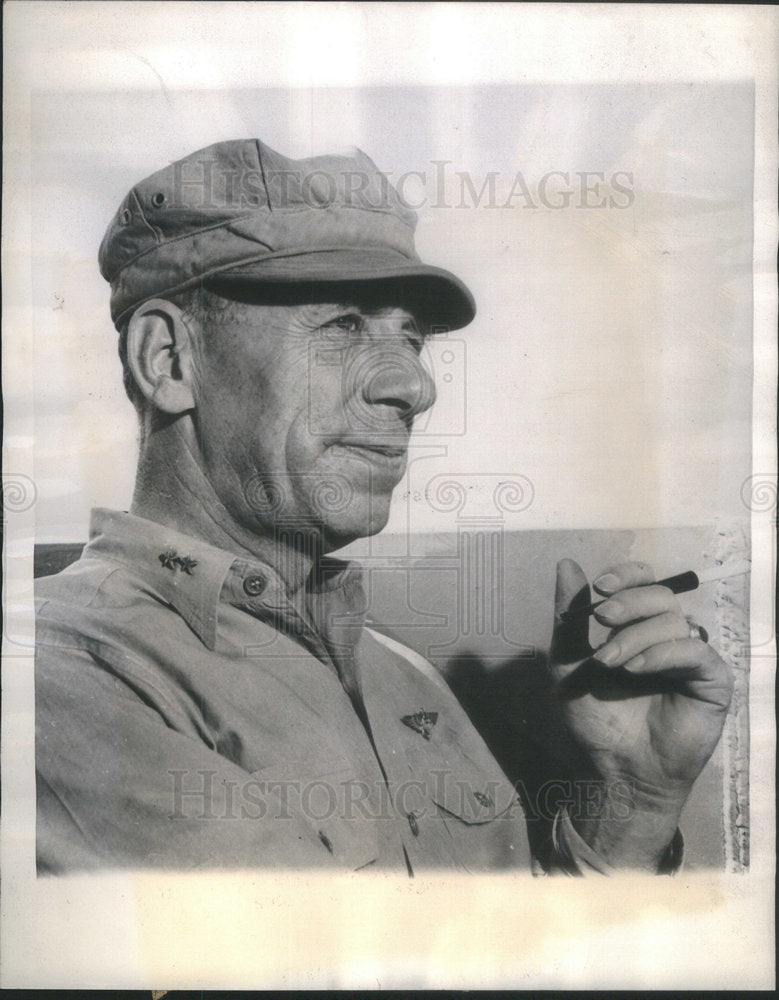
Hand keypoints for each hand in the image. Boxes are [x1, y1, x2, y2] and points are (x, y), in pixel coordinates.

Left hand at [549, 558, 733, 869]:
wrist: (613, 770)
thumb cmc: (593, 719)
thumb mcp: (567, 661)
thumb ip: (569, 615)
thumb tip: (566, 563)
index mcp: (638, 626)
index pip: (645, 581)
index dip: (627, 575)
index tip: (601, 586)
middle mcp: (668, 637)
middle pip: (661, 594)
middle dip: (628, 601)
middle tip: (601, 619)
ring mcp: (692, 658)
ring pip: (673, 620)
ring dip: (634, 636)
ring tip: (609, 664)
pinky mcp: (713, 682)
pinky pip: (695, 650)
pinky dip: (662, 653)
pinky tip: (636, 669)